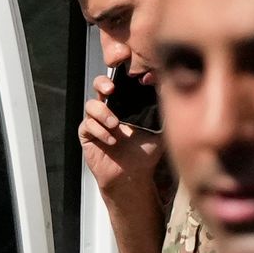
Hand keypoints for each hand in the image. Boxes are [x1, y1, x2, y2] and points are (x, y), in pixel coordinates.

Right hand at [80, 84, 161, 203]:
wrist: (133, 175)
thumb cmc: (145, 153)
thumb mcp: (158, 130)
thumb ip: (160, 111)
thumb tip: (166, 90)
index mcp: (125, 105)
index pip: (118, 83)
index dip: (118, 77)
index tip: (126, 78)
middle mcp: (109, 110)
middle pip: (98, 85)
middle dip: (102, 83)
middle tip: (110, 90)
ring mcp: (97, 121)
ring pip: (90, 105)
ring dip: (102, 112)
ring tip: (115, 125)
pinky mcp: (87, 135)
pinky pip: (87, 125)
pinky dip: (99, 131)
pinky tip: (112, 140)